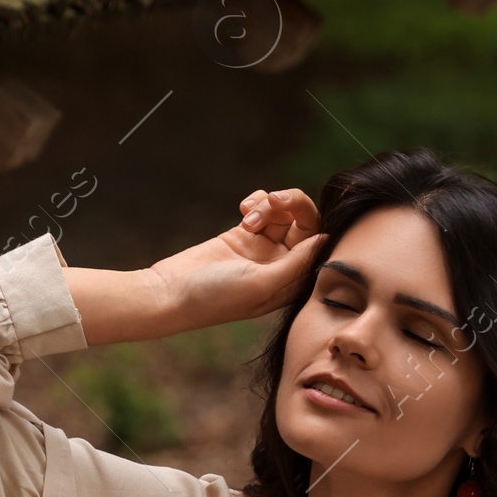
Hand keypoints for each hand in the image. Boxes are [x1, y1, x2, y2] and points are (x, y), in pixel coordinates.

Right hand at [64, 188, 323, 345]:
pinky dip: (258, 201)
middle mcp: (281, 264)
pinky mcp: (243, 234)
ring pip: (283, 211)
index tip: (295, 218)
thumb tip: (325, 239)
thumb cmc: (215, 297)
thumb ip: (296, 263)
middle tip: (273, 200)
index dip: (314, 225)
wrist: (171, 292)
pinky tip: (242, 208)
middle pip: (305, 222)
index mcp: (291, 282)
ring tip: (247, 215)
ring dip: (268, 204)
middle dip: (292, 204)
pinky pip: (264, 207)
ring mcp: (262, 248)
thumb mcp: (261, 284)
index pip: (319, 246)